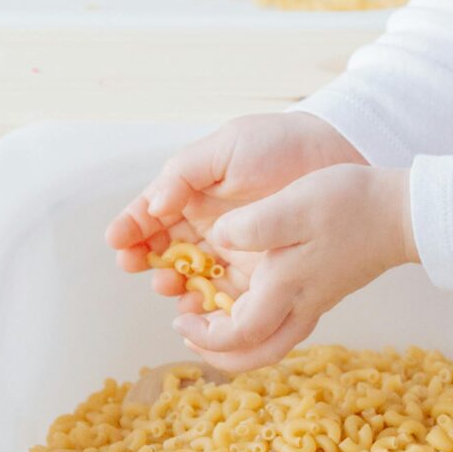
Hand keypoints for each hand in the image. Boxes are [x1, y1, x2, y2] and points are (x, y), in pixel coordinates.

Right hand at [107, 112, 362, 300]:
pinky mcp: (259, 273)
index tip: (117, 240)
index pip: (152, 213)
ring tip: (165, 284)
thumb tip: (154, 205)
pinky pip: (225, 295)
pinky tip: (196, 306)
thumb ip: (185, 173)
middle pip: (163, 250)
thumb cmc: (279, 145)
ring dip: (171, 284)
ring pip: (189, 276)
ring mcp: (232, 250)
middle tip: (137, 264)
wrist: (336, 156)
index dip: (131, 227)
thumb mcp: (226, 148)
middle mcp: (208, 225)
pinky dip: (207, 304)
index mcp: (194, 192)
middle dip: (145, 259)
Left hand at [174, 165, 418, 371]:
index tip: (181, 318)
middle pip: (257, 354)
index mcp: (286, 286)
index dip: (205, 336)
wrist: (401, 211)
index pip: (239, 336)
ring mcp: (314, 300)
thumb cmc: (350, 204)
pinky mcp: (322, 290)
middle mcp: (299, 304)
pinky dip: (255, 321)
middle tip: (190, 331)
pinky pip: (282, 321)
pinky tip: (243, 294)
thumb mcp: (295, 205)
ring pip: (270, 343)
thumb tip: (219, 239)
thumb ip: (252, 225)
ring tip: (209, 315)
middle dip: (218, 353)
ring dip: (236, 341)